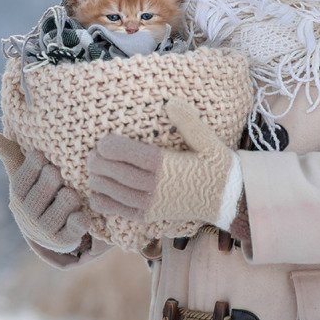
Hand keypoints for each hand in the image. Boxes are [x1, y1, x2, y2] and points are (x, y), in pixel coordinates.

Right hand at [0, 131, 91, 253]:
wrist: (47, 232)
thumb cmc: (37, 193)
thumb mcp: (24, 174)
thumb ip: (10, 154)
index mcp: (18, 194)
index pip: (28, 170)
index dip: (39, 162)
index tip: (45, 159)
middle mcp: (28, 213)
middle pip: (50, 182)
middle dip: (58, 176)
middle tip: (61, 176)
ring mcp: (45, 229)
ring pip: (66, 201)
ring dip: (72, 196)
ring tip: (72, 195)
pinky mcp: (63, 241)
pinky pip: (77, 224)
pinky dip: (81, 218)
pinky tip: (81, 213)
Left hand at [86, 99, 242, 228]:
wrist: (226, 200)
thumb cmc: (216, 167)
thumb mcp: (208, 142)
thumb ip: (189, 122)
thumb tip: (171, 102)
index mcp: (165, 164)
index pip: (126, 154)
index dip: (109, 147)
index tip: (102, 141)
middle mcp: (155, 186)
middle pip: (115, 173)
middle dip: (98, 162)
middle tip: (92, 154)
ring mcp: (150, 204)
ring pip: (113, 192)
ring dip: (98, 180)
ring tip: (94, 169)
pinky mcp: (149, 216)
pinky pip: (118, 211)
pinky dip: (103, 201)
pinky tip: (98, 192)